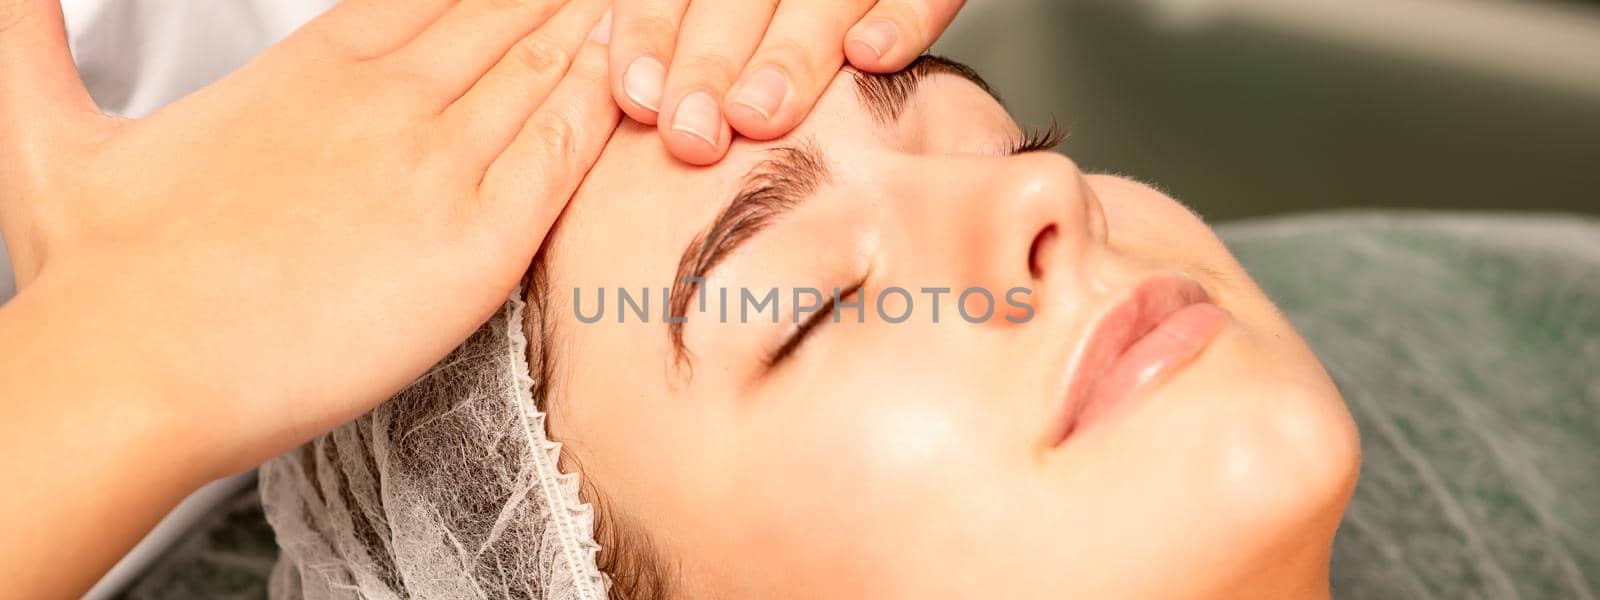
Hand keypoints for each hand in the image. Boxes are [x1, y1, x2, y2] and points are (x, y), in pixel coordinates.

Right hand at [0, 0, 615, 478]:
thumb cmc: (103, 274)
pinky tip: (635, 86)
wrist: (134, 364)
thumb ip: (32, 45)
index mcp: (309, 71)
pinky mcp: (473, 241)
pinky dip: (603, 112)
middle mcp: (383, 100)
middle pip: (498, 18)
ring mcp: (434, 162)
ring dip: (596, 35)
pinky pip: (562, 157)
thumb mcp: (49, 133)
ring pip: (542, 72)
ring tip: (643, 10)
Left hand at [604, 0, 965, 163]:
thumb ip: (677, 37)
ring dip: (790, 52)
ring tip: (759, 117)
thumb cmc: (757, 25)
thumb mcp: (714, 19)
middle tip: (692, 136)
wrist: (834, 1)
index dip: (649, 32)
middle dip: (710, 60)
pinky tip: (870, 58)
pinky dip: (901, 17)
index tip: (637, 99)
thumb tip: (631, 109)